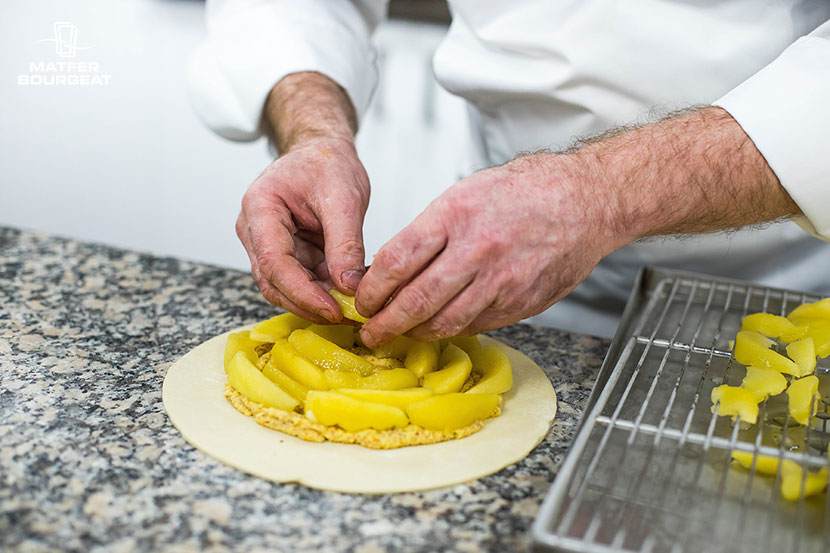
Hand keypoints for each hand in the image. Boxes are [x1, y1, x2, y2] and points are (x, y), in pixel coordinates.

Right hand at [236, 137, 369, 322]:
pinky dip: (321, 290)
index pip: (273, 262)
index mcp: (260, 207)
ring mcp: (265, 243)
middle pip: (273, 281)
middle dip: (308, 303)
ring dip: (315, 299)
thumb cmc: (327, 162)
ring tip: (348, 305)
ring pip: (283, 287)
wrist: (322, 152)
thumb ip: (346, 242)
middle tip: (345, 316)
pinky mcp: (282, 253)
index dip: (302, 292)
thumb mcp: (344, 197)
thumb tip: (349, 285)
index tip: (332, 310)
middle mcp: (254, 229)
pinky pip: (299, 280)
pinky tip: (344, 293)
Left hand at [355, 154, 624, 346]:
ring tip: (402, 332)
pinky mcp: (521, 303)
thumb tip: (392, 266)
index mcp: (456, 215)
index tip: (361, 300)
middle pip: (416, 301)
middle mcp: (477, 250)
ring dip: (416, 332)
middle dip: (385, 324)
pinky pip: (475, 325)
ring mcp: (501, 281)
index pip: (397, 261)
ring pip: (444, 322)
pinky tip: (441, 324)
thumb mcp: (466, 193)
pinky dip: (452, 328)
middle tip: (370, 332)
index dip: (372, 289)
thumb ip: (429, 231)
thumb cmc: (527, 191)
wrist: (586, 202)